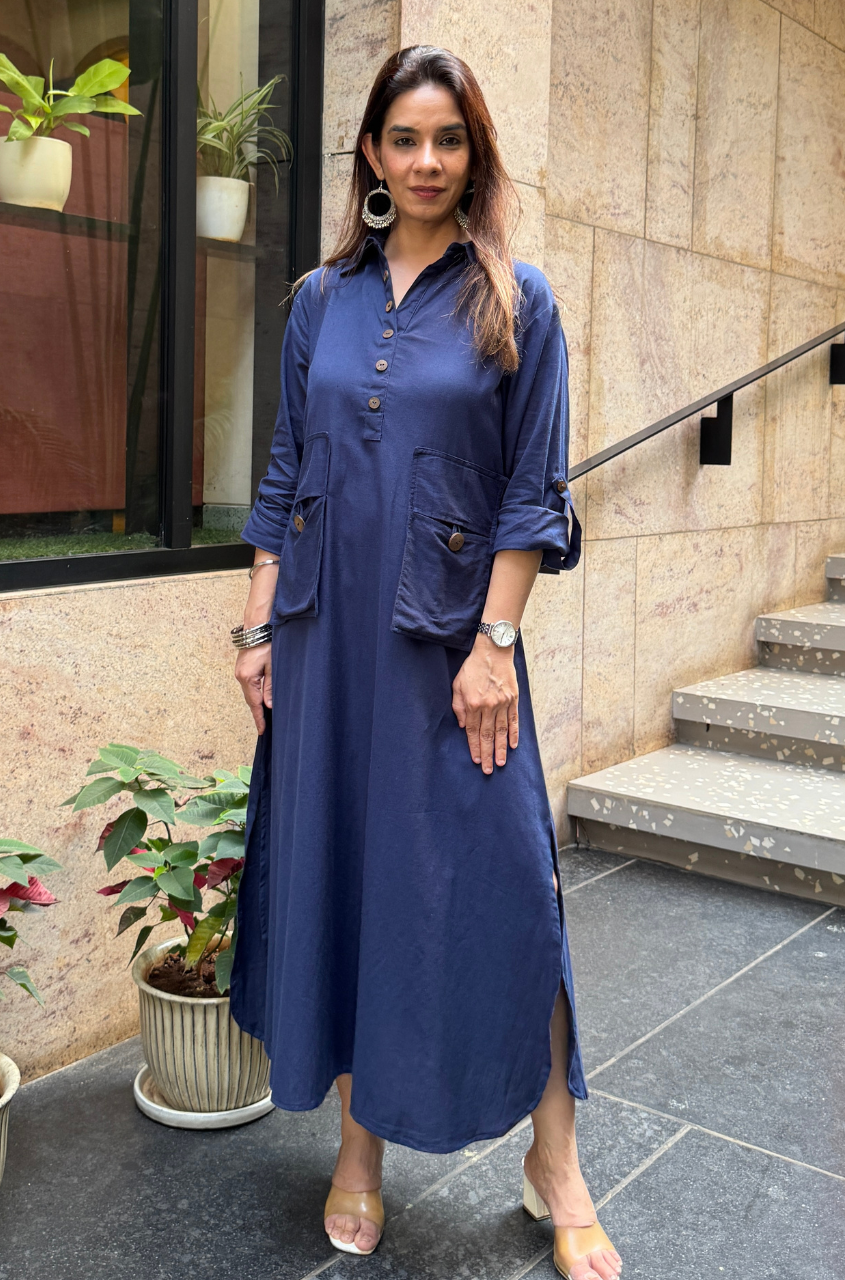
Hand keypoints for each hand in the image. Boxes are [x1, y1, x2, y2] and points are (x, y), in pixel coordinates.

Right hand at [235, 642, 271, 733]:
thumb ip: (270, 687)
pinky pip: (248, 686)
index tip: (261, 729)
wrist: (256, 629)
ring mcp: (239, 673)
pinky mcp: (242, 669)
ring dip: (256, 703)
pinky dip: (254, 694)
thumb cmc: (266, 645)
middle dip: (257, 713)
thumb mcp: (272, 667)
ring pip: (249, 693)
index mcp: (247, 678)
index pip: (254, 703)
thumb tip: (269, 705)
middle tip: (264, 726)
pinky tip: (260, 699)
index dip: (259, 717)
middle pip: (250, 700)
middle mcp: (240, 677)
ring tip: (264, 715)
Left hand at [452, 636, 518, 773]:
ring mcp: (502, 703)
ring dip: (501, 749)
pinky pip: (513, 721)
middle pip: (487, 736)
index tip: (476, 760)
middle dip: (487, 754)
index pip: (472, 731)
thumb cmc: (473, 667)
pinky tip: (513, 745)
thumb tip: (462, 726)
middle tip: (489, 770)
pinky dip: (513, 734)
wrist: (493, 651)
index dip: (474, 747)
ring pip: (501, 731)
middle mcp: (488, 706)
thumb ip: (458, 706)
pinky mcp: (513, 699)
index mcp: (472, 704)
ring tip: (501, 763)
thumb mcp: (457, 684)